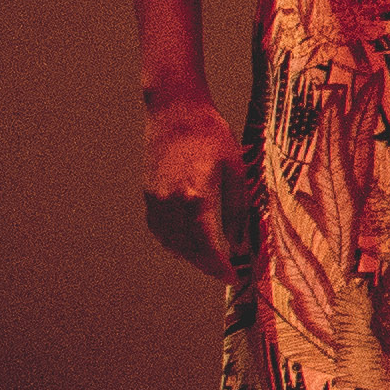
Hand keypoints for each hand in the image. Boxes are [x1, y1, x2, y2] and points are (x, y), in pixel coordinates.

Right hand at [141, 100, 247, 283]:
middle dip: (207, 266)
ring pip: (170, 242)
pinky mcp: (148, 194)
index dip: (219, 266)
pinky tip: (191, 244)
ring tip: (214, 261)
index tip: (234, 277)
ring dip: (191, 257)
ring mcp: (155, 199)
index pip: (205, 246)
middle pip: (186, 249)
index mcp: (194, 197)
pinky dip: (174, 242)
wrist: (175, 112)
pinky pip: (159, 230)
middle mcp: (169, 202)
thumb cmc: (212, 136)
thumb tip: (241, 245)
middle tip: (229, 273)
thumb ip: (238, 211)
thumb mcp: (236, 171)